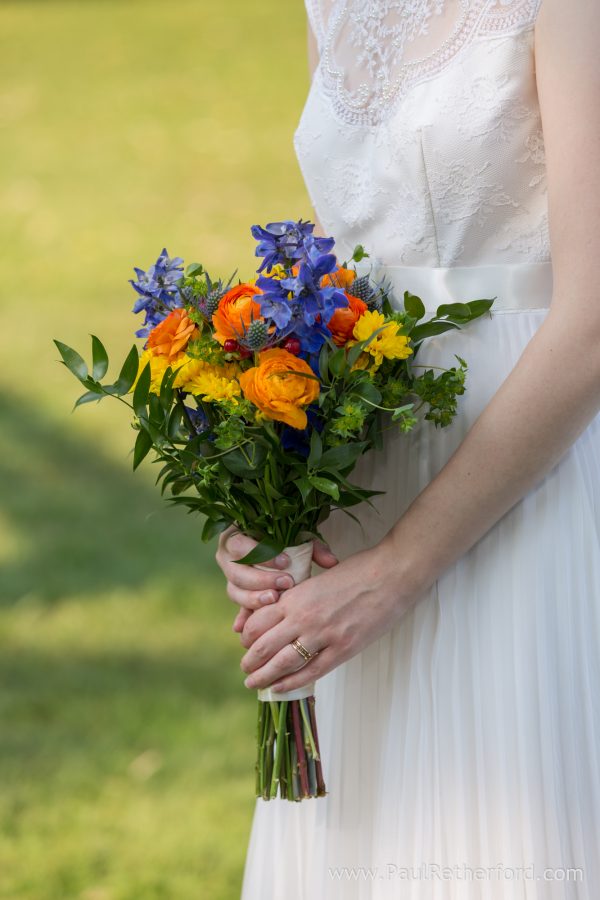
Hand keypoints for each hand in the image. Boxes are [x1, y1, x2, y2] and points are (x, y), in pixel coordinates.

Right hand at [215, 526, 338, 632]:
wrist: (279, 546)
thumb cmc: (287, 538)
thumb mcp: (299, 538)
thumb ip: (314, 547)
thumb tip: (332, 562)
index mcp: (236, 535)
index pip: (241, 545)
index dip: (261, 555)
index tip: (286, 562)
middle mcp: (227, 557)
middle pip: (236, 572)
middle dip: (260, 580)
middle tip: (285, 583)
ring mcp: (230, 577)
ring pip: (235, 591)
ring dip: (253, 599)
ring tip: (275, 600)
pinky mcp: (238, 595)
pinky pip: (238, 607)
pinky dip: (242, 618)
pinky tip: (243, 628)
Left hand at [238, 538, 417, 692]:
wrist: (391, 575)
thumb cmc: (358, 572)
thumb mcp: (319, 578)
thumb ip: (301, 596)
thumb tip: (283, 610)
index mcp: (296, 596)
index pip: (257, 621)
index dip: (247, 636)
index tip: (245, 643)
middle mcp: (303, 616)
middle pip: (263, 645)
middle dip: (250, 661)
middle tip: (245, 669)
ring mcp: (323, 635)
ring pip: (282, 662)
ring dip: (264, 676)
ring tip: (254, 683)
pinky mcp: (343, 649)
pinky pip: (310, 672)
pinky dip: (291, 682)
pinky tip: (280, 687)